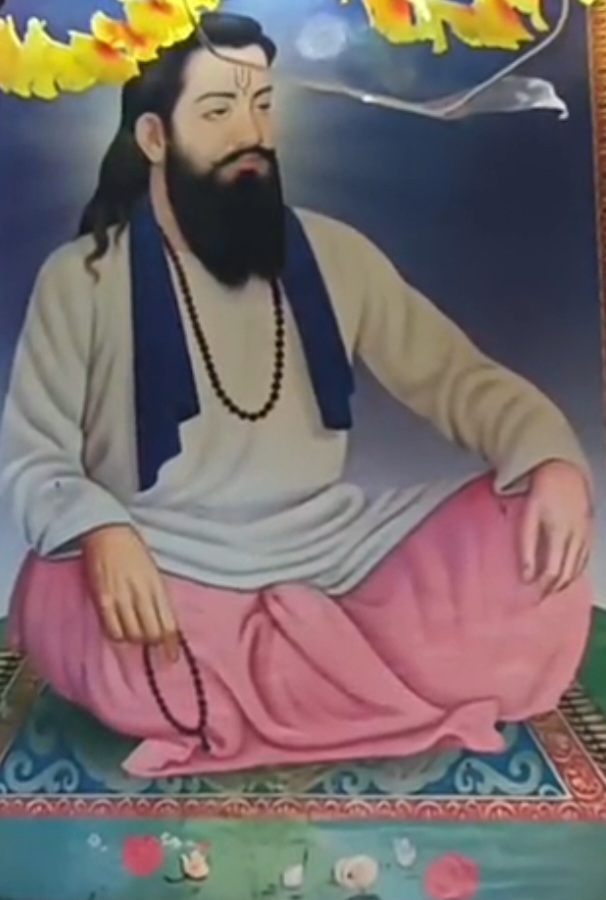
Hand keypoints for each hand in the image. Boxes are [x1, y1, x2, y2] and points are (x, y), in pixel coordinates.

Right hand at [81, 524, 178, 660]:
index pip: (168, 624)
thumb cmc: (134, 551)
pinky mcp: (103, 600)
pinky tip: (119, 630)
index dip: (171, 645)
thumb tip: (163, 623)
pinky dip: (117, 635)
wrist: (108, 533)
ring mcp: (121, 599)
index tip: (173, 658)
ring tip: (135, 634)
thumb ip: (157, 597)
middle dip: (153, 643)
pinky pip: (112, 630)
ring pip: (132, 635)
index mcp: (157, 587)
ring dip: (136, 639)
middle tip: (152, 644)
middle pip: (151, 633)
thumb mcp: (153, 572)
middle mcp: (141, 595)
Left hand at [519, 460, 592, 594]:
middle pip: (566, 575)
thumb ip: (526, 547)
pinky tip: (566, 576)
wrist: (564, 473)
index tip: (530, 598)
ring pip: (577, 569)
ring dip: (564, 583)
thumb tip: (525, 575)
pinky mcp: (589, 533)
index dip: (542, 588)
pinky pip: (584, 559)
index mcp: (559, 534)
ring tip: (550, 591)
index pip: (552, 572)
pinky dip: (575, 571)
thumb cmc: (542, 493)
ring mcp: (585, 536)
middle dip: (552, 590)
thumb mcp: (528, 518)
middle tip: (538, 600)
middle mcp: (576, 538)